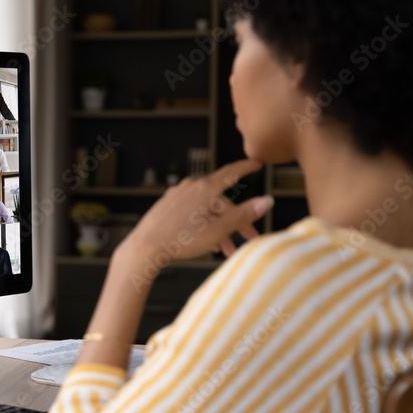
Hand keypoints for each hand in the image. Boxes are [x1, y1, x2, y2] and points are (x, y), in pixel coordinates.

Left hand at [124, 159, 273, 261]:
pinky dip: (203, 225)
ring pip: (206, 209)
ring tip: (225, 250)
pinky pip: (191, 212)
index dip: (246, 167)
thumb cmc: (181, 239)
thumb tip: (267, 201)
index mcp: (205, 188)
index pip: (231, 172)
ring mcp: (176, 196)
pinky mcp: (167, 206)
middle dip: (236, 220)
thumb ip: (244, 214)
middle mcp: (190, 187)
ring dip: (219, 228)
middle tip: (249, 237)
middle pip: (220, 200)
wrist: (145, 247)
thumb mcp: (219, 229)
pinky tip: (207, 243)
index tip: (256, 163)